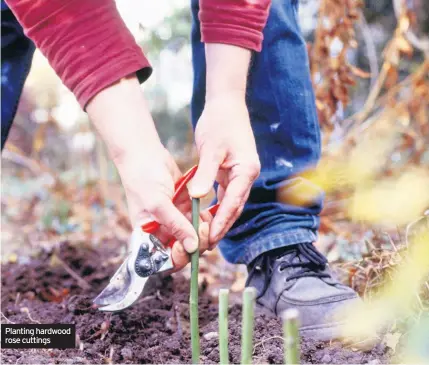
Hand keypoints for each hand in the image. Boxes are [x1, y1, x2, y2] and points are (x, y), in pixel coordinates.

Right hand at [86, 75, 211, 268]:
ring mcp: (173, 220)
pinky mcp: (183, 208)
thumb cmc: (143, 179)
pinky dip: (206, 219)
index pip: (166, 260)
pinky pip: (198, 220)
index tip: (190, 246)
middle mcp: (161, 232)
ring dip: (203, 232)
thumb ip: (175, 226)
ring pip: (194, 236)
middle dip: (196, 244)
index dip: (180, 258)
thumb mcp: (157, 204)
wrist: (144, 154)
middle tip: (203, 229)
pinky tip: (209, 213)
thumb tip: (192, 247)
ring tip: (206, 220)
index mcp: (148, 237)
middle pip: (184, 250)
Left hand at [190, 92, 260, 243]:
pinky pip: (226, 194)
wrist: (226, 105)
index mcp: (247, 171)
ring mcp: (242, 174)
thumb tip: (197, 197)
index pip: (233, 202)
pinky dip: (218, 206)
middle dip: (222, 226)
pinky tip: (207, 217)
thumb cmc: (220, 123)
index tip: (210, 238)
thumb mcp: (211, 149)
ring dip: (220, 219)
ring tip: (207, 236)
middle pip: (235, 207)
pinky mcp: (234, 172)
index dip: (221, 222)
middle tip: (207, 244)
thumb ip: (206, 174)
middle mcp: (247, 175)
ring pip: (231, 203)